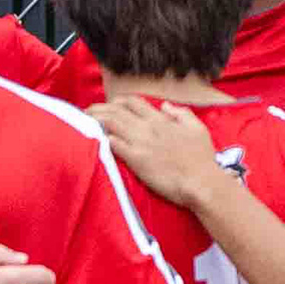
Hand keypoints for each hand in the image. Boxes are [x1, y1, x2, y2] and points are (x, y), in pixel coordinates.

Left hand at [94, 97, 226, 206]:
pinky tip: (92, 139)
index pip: (133, 102)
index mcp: (161, 120)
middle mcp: (148, 127)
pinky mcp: (136, 159)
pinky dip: (101, 139)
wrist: (201, 182)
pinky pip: (113, 144)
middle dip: (99, 108)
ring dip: (94, 120)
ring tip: (82, 121)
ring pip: (111, 123)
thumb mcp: (197, 129)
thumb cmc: (202, 159)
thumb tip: (165, 105)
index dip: (117, 101)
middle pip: (116, 110)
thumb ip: (181, 114)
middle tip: (87, 112)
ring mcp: (141, 142)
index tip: (109, 106)